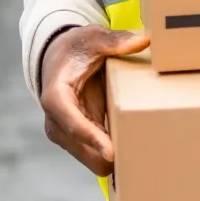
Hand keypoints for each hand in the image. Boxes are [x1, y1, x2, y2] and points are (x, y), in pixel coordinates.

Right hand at [40, 23, 150, 177]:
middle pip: (84, 150)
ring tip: (143, 160)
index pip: (72, 123)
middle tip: (141, 159)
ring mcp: (66, 135)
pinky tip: (137, 156)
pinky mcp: (78, 142)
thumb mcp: (93, 38)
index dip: (92, 138)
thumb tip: (143, 40)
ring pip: (92, 161)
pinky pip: (98, 158)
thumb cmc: (75, 49)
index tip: (111, 153)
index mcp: (56, 97)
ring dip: (113, 161)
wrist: (57, 60)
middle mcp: (56, 122)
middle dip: (108, 157)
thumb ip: (115, 40)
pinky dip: (114, 158)